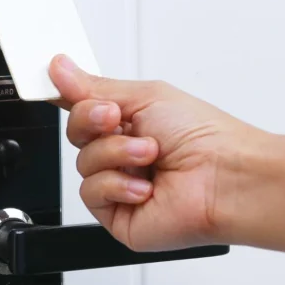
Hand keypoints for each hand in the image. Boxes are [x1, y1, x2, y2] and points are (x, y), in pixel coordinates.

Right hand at [48, 55, 265, 251]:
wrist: (226, 178)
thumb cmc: (205, 137)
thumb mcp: (145, 95)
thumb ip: (94, 87)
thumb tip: (60, 69)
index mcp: (134, 121)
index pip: (87, 108)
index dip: (71, 98)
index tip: (58, 86)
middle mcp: (126, 153)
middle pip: (77, 133)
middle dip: (92, 121)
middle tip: (116, 118)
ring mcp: (122, 184)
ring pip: (83, 163)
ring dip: (115, 154)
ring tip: (149, 155)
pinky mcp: (120, 216)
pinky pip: (91, 194)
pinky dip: (117, 185)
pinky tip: (146, 186)